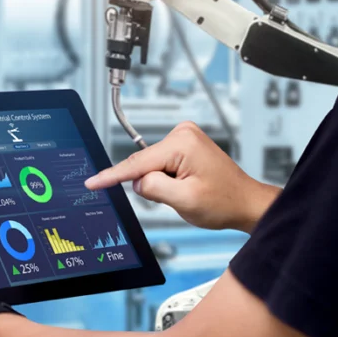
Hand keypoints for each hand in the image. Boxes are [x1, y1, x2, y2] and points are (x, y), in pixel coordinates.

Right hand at [85, 122, 279, 232]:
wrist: (245, 202)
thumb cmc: (224, 202)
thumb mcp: (184, 200)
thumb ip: (152, 188)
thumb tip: (137, 181)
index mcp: (182, 143)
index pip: (137, 163)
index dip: (112, 176)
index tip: (92, 183)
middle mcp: (183, 134)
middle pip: (144, 164)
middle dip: (152, 184)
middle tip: (178, 196)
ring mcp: (184, 138)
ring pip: (151, 166)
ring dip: (161, 183)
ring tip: (188, 190)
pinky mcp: (184, 145)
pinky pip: (160, 165)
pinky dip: (166, 179)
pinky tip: (186, 185)